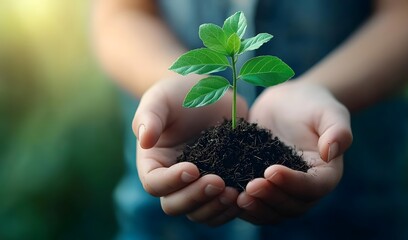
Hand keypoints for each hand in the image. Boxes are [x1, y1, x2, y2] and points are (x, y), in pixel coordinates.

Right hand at [132, 77, 247, 225]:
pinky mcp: (220, 183)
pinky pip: (221, 207)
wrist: (209, 93)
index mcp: (154, 164)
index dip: (171, 182)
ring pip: (199, 212)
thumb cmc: (178, 94)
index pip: (155, 184)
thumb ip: (149, 117)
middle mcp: (173, 180)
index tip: (192, 168)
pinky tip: (246, 193)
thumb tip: (144, 140)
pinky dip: (231, 207)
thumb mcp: (160, 99)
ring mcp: (197, 185)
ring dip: (215, 207)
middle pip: (175, 205)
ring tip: (234, 192)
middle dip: (196, 198)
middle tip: (218, 182)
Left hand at [237, 80, 352, 224]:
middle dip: (270, 198)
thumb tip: (332, 152)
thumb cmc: (311, 104)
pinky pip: (256, 203)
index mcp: (325, 174)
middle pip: (292, 205)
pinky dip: (244, 205)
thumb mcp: (328, 111)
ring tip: (237, 197)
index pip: (313, 187)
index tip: (270, 171)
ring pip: (273, 211)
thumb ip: (337, 130)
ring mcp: (283, 190)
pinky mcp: (264, 186)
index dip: (292, 183)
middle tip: (250, 188)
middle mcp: (306, 188)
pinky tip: (227, 196)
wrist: (287, 103)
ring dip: (256, 208)